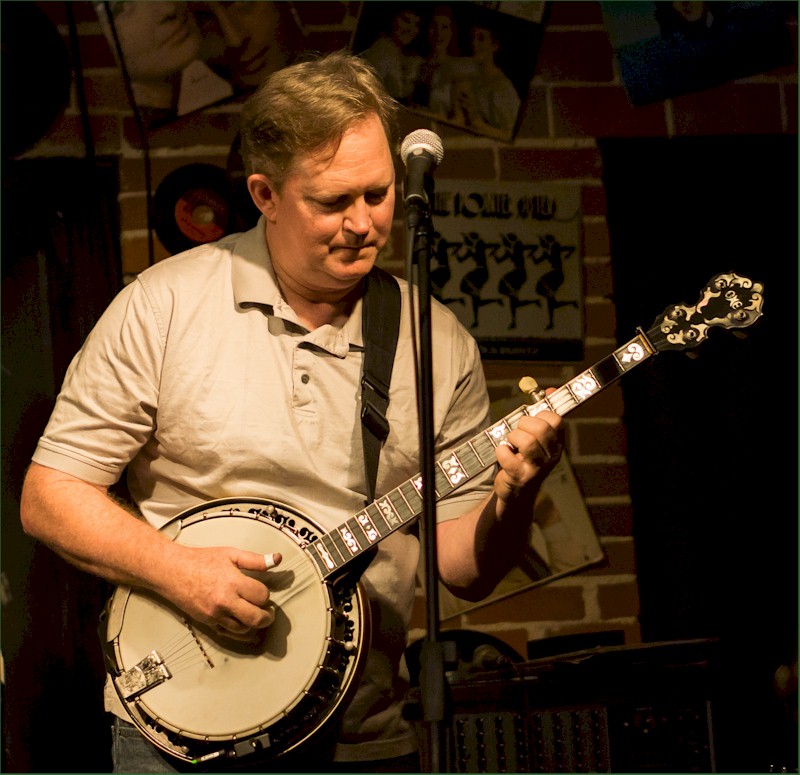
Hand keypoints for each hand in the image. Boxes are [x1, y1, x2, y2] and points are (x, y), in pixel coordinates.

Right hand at [159, 545, 282, 640]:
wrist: (172, 572)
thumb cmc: (202, 560)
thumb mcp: (230, 554)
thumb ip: (255, 560)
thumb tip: (277, 559)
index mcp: (233, 582)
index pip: (261, 595)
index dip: (266, 594)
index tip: (262, 592)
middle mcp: (225, 601)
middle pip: (256, 618)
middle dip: (268, 616)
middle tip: (270, 612)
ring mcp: (215, 614)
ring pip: (243, 629)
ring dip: (254, 624)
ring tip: (256, 615)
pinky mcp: (207, 623)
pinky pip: (228, 634)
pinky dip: (239, 631)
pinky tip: (244, 625)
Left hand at [493, 409, 562, 506]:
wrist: (516, 493)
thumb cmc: (524, 460)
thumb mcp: (537, 438)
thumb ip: (543, 414)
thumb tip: (551, 390)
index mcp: (556, 444)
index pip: (556, 420)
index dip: (540, 414)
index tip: (531, 419)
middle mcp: (550, 456)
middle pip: (542, 429)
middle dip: (524, 424)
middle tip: (517, 431)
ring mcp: (536, 468)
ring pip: (528, 442)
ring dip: (513, 437)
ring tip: (510, 443)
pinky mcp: (520, 477)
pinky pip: (508, 457)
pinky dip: (501, 451)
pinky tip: (503, 453)